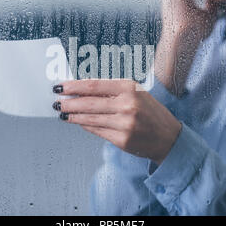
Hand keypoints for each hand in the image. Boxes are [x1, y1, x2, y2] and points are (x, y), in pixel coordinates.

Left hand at [53, 79, 181, 164]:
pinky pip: (96, 131)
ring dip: (72, 115)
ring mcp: (124, 124)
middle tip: (56, 101)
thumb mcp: (136, 94)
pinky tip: (77, 121)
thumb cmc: (151, 112)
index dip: (74, 86)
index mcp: (130, 88)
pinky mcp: (122, 140)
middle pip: (88, 102)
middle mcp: (127, 105)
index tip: (61, 86)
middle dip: (69, 102)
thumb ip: (112, 91)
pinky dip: (85, 125)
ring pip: (90, 118)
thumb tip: (82, 91)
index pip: (94, 85)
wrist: (168, 137)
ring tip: (62, 112)